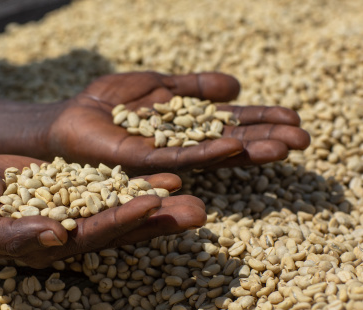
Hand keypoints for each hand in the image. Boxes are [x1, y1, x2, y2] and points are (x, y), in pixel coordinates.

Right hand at [0, 155, 205, 267]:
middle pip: (122, 224)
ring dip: (155, 195)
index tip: (152, 204)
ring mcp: (76, 208)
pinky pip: (109, 181)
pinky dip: (132, 175)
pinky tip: (159, 166)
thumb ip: (16, 236)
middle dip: (158, 217)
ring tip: (188, 184)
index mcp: (52, 246)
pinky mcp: (75, 186)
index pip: (95, 235)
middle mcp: (72, 231)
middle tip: (198, 209)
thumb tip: (56, 236)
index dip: (124, 220)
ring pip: (122, 202)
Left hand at [47, 71, 310, 173]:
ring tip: (281, 148)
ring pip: (207, 153)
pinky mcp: (136, 161)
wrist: (67, 120)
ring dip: (244, 150)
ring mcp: (159, 156)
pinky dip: (202, 152)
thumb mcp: (156, 88)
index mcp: (182, 129)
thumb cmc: (106, 105)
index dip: (259, 123)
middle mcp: (177, 147)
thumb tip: (234, 88)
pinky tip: (230, 147)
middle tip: (302, 140)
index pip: (227, 125)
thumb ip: (191, 88)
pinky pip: (173, 156)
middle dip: (263, 140)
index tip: (294, 121)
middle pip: (226, 142)